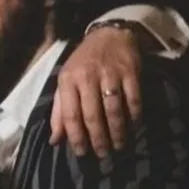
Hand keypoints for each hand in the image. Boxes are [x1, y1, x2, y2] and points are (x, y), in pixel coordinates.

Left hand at [51, 25, 145, 158]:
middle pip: (92, 115)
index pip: (70, 114)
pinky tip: (134, 125)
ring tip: (119, 145)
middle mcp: (87, 77)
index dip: (75, 136)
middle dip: (98, 138)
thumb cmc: (83, 64)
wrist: (108, 35)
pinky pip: (133, 98)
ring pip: (113, 109)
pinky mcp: (130, 70)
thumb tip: (54, 140)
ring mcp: (109, 73)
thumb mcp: (65, 83)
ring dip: (117, 131)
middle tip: (102, 154)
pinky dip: (134, 114)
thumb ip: (59, 112)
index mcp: (68, 81)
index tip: (81, 152)